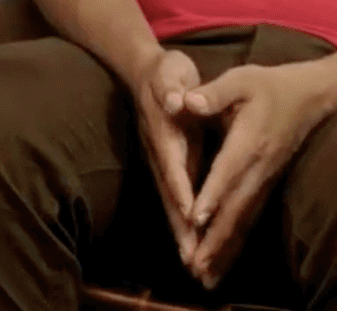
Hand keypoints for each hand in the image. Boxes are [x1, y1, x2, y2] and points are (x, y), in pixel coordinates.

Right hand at [125, 47, 207, 270]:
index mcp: (164, 132)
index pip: (173, 163)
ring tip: (192, 265)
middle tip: (192, 259)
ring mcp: (161, 163)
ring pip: (170, 203)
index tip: (190, 213)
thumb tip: (176, 100)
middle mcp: (159, 154)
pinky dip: (182, 225)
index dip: (181, 188)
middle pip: (168, 195)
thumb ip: (173, 87)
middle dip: (180, 227)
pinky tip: (192, 246)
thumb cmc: (165, 71)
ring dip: (181, 234)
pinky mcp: (168, 169)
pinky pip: (175, 201)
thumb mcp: (170, 71)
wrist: (144, 72)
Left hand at [179, 62, 334, 286]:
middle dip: (215, 237)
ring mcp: (266, 179)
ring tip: (205, 275)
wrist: (312, 96)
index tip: (195, 217)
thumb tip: (187, 101)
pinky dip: (236, 241)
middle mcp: (260, 166)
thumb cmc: (270, 85)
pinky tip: (223, 261)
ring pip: (244, 218)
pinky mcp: (267, 185)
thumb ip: (214, 92)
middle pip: (236, 207)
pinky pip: (250, 217)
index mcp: (249, 140)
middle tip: (195, 264)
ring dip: (225, 248)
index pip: (228, 170)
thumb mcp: (241, 79)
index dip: (212, 193)